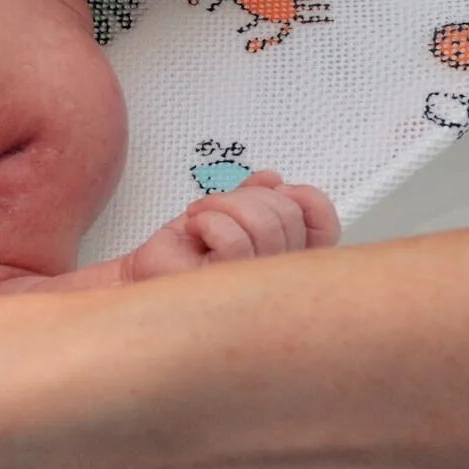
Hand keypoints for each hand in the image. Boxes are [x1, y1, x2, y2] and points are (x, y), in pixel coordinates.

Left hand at [124, 170, 339, 281]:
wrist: (144, 278)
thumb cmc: (184, 252)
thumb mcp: (225, 214)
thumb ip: (255, 197)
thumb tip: (274, 179)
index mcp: (290, 260)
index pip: (324, 224)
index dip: (304, 198)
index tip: (275, 189)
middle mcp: (282, 278)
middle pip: (287, 214)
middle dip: (246, 197)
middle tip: (216, 208)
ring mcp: (258, 288)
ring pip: (262, 222)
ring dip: (222, 205)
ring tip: (199, 219)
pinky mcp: (229, 289)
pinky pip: (233, 238)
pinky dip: (207, 220)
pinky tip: (194, 232)